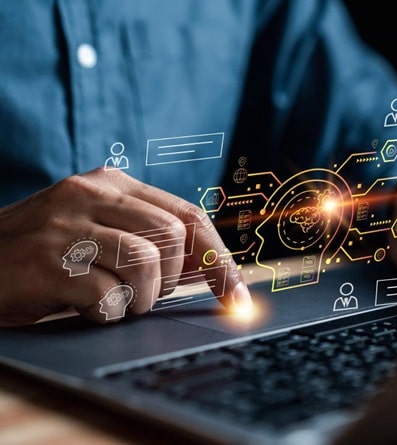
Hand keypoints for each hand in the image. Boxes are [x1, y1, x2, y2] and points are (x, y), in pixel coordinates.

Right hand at [0, 168, 251, 325]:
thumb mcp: (101, 231)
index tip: (237, 297)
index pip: (189, 215)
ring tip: (111, 299)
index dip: (220, 259)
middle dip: (169, 280)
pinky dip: (106, 314)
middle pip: (174, 238)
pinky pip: (108, 297)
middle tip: (141, 293)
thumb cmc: (48, 252)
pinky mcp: (48, 260)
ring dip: (139, 298)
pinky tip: (83, 307)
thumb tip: (213, 270)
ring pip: (147, 265)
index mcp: (113, 182)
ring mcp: (67, 224)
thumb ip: (152, 240)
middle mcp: (92, 193)